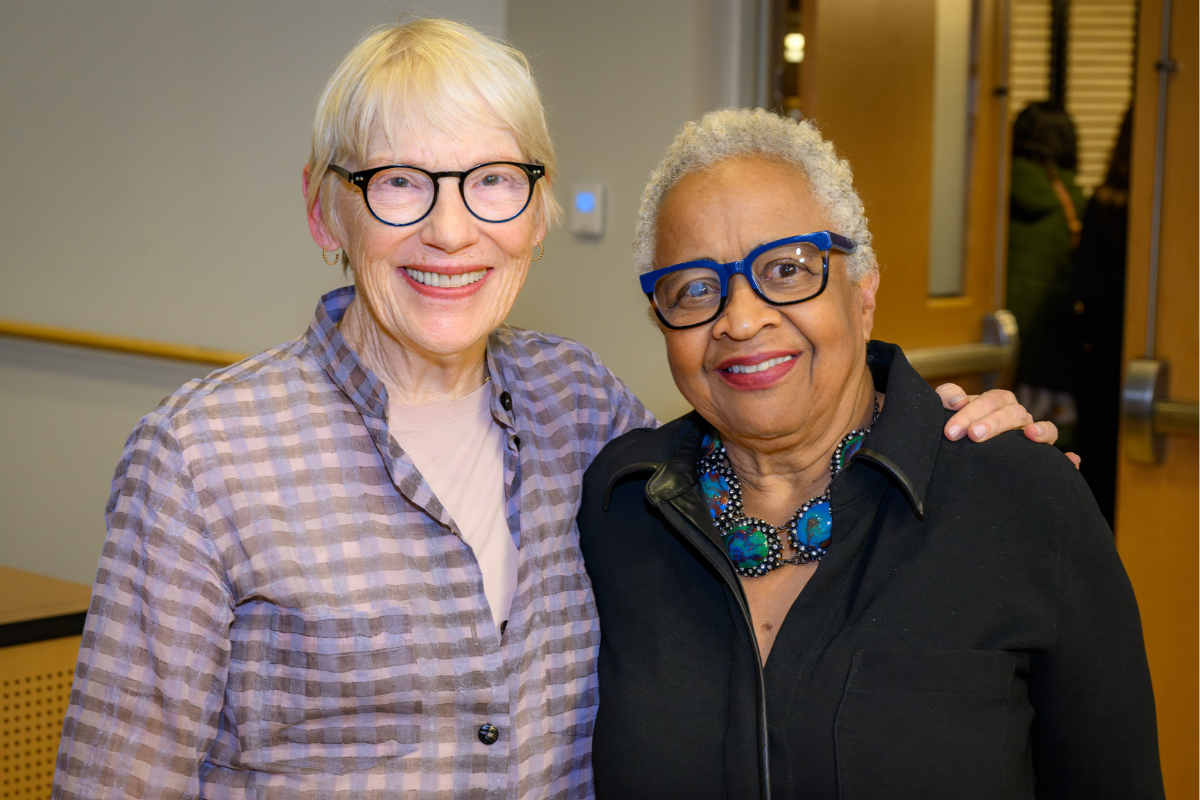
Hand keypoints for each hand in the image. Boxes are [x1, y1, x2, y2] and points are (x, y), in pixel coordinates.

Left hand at [935, 384, 1080, 468]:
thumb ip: (948, 398)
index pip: (991, 400)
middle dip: (993, 423)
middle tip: (973, 435)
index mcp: (998, 403)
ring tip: (1030, 435)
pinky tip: (1072, 460)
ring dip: (1040, 431)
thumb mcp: (947, 410)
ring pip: (1044, 430)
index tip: (951, 431)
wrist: (959, 450)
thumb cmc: (956, 427)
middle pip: (1013, 413)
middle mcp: (1018, 417)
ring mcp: (1032, 436)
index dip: (971, 412)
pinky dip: (1069, 460)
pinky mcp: (1042, 459)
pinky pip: (1060, 459)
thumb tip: (957, 402)